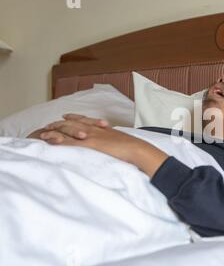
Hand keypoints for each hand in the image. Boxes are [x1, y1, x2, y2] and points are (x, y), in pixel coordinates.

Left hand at [40, 114, 167, 176]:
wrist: (136, 149)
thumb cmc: (133, 148)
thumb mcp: (122, 142)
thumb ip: (115, 141)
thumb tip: (116, 146)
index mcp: (103, 128)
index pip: (85, 119)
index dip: (74, 117)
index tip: (66, 116)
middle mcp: (95, 129)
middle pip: (73, 123)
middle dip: (60, 123)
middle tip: (49, 124)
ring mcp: (91, 136)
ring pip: (68, 130)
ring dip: (55, 131)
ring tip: (44, 133)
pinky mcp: (89, 144)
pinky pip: (70, 141)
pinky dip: (59, 140)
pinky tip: (50, 141)